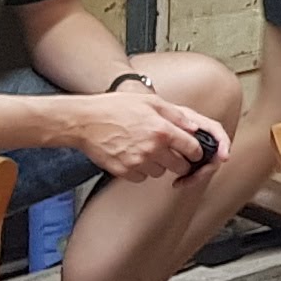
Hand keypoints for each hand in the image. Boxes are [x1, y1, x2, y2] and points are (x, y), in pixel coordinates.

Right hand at [70, 88, 229, 182]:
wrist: (84, 121)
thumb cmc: (116, 107)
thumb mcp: (150, 102)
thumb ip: (176, 115)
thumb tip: (195, 128)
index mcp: (163, 130)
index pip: (193, 149)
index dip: (196, 151)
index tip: (193, 151)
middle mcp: (152, 149)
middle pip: (180, 166)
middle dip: (180, 161)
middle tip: (172, 153)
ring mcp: (137, 162)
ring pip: (160, 172)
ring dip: (159, 165)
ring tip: (148, 151)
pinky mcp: (122, 171)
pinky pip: (141, 178)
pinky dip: (141, 171)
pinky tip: (134, 157)